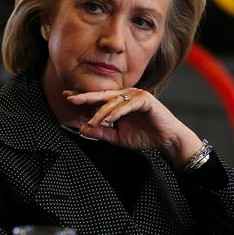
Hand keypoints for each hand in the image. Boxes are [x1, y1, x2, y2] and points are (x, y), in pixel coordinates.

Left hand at [65, 88, 203, 168]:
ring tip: (93, 122)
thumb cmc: (144, 136)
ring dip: (102, 112)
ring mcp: (136, 95)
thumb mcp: (116, 136)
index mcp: (118, 101)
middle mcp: (126, 95)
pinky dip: (118, 112)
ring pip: (114, 101)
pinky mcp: (146, 100)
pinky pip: (128, 105)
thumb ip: (101, 132)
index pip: (98, 98)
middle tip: (71, 98)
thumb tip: (82, 129)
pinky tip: (109, 119)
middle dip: (86, 96)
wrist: (166, 140)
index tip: (67, 97)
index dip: (83, 97)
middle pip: (102, 95)